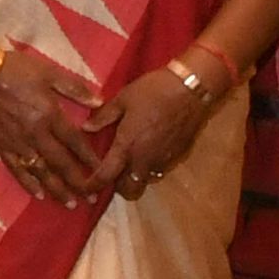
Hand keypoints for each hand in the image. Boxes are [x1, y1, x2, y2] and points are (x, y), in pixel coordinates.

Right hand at [0, 44, 105, 206]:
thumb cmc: (16, 71)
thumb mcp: (49, 73)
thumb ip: (75, 89)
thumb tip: (100, 103)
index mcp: (49, 116)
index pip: (75, 142)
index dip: (90, 159)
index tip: (103, 172)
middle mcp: (36, 135)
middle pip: (61, 163)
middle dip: (77, 182)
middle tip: (91, 197)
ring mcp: (17, 143)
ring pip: (41, 171)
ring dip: (57, 189)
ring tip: (70, 203)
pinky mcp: (1, 146)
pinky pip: (17, 169)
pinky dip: (28, 183)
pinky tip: (39, 194)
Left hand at [87, 66, 219, 199]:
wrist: (193, 88)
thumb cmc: (154, 91)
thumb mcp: (122, 99)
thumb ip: (103, 117)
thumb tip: (86, 128)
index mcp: (127, 147)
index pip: (106, 176)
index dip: (93, 186)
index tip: (85, 188)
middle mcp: (145, 160)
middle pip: (130, 190)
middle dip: (118, 187)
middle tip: (112, 174)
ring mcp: (165, 160)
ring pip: (146, 181)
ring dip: (136, 177)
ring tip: (130, 161)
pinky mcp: (179, 156)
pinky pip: (161, 169)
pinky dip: (152, 167)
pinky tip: (149, 150)